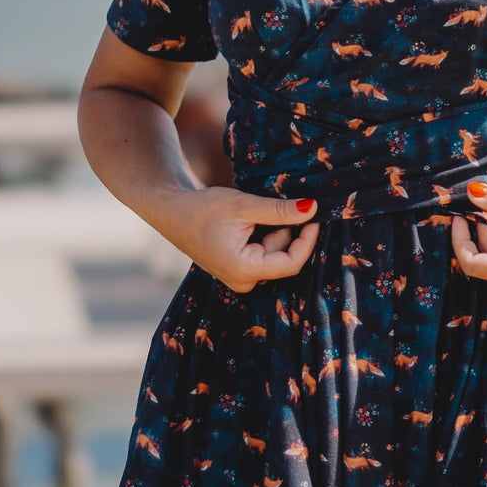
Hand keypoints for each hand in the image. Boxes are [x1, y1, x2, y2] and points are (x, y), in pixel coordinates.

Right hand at [156, 185, 319, 295]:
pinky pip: (263, 254)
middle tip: (276, 205)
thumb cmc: (203, 208)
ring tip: (253, 212)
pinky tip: (249, 222)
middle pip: (283, 258)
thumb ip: (280, 211)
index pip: (291, 263)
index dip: (307, 240)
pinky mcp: (238, 270)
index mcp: (243, 271)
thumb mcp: (244, 206)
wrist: (171, 212)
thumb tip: (312, 208)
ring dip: (274, 231)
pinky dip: (264, 235)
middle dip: (286, 232)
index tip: (314, 215)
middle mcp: (243, 281)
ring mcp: (239, 278)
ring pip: (274, 254)